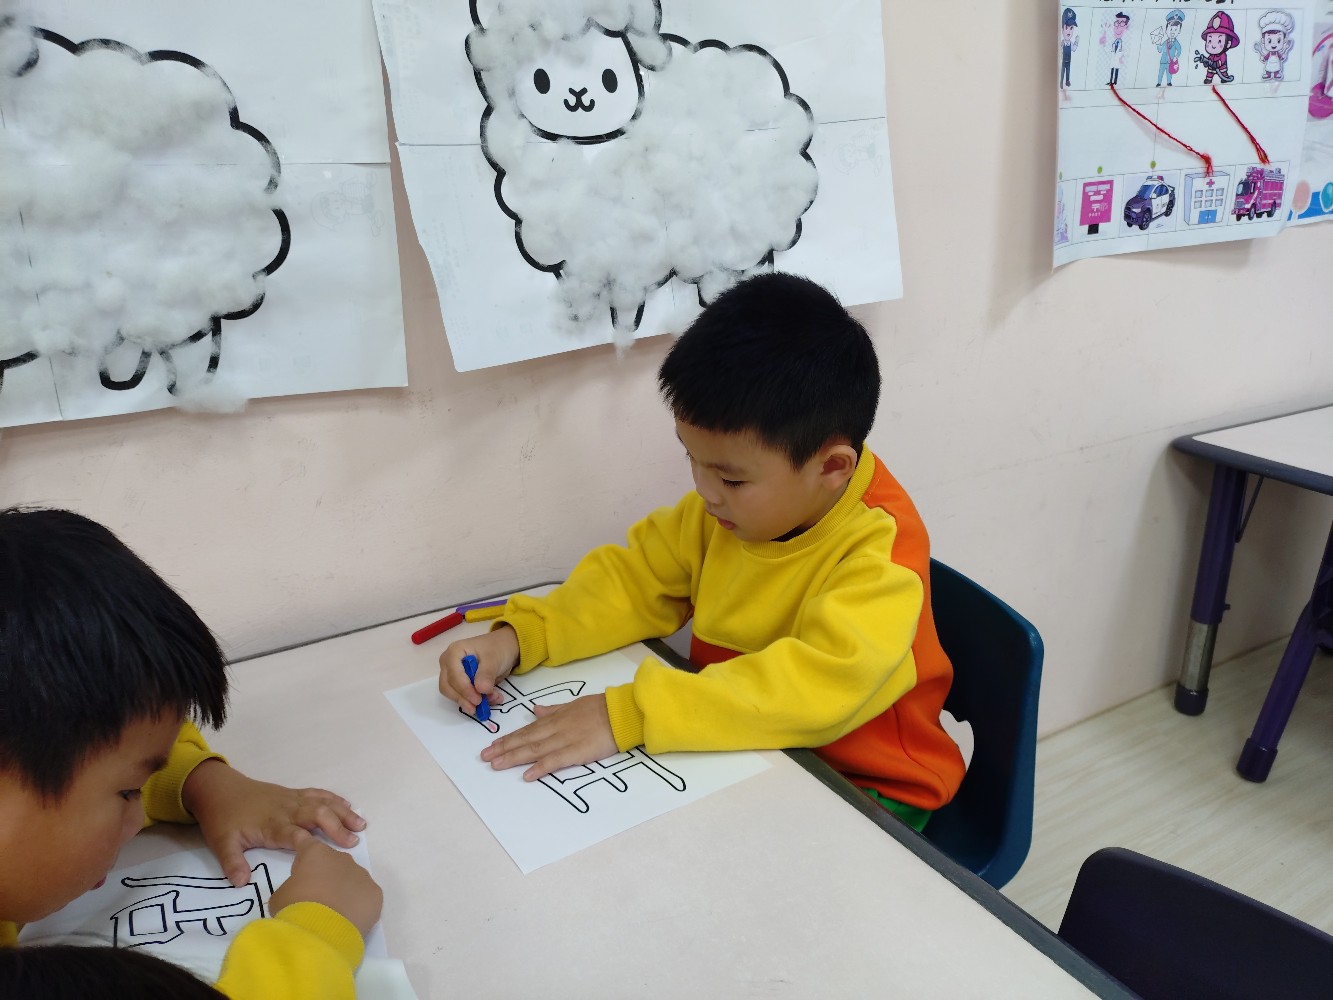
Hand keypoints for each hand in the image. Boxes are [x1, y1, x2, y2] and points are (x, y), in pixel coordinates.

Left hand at [182, 760, 366, 886]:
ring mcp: (291, 799)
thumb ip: (232, 862)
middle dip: (336, 825)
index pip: (294, 832)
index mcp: (270, 824)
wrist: (219, 789)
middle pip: (316, 813)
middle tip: (353, 840)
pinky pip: (317, 794)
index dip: (311, 840)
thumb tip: (242, 883)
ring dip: (342, 812)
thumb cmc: (222, 818)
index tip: (327, 853)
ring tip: (361, 824)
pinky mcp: (293, 794)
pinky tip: (347, 806)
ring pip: (321, 802)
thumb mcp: (221, 843)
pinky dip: (334, 799)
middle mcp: (286, 810)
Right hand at [268, 839, 382, 940]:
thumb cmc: (294, 909)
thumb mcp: (281, 894)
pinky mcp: (375, 894)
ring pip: (352, 880)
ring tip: (332, 912)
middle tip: (315, 899)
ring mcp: (362, 876)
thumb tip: (302, 891)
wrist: (320, 933)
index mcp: (317, 854)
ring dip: (343, 891)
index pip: (308, 844)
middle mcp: (343, 859)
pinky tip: (347, 919)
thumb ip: (293, 885)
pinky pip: (365, 897)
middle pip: (333, 863)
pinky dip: (357, 906)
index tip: (301, 868)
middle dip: (325, 877)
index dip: (303, 856)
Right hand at [439, 625, 518, 715]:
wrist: (504, 648)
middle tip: (479, 706)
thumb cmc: (497, 649)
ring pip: (453, 694)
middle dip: (463, 698)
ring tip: (491, 700)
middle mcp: (448, 664)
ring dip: (469, 702)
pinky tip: (490, 700)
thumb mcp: (494, 659)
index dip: (464, 689)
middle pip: (447, 686)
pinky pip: (462, 696)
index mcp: (454, 652)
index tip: (478, 700)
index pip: (453, 675)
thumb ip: (487, 674)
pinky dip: (474, 701)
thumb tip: (481, 690)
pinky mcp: (459, 684)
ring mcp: (452, 674)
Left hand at [479, 693, 616, 780]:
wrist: (621, 712)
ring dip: (514, 757)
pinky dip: (540, 767)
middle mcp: (556, 728)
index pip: (527, 729)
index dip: (509, 738)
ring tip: (497, 764)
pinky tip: (527, 775)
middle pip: (526, 739)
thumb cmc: (601, 708)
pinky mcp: (578, 751)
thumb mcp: (574, 704)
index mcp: (556, 717)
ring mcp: (566, 739)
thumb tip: (535, 710)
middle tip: (485, 756)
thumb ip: (554, 709)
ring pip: (535, 749)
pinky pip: (555, 760)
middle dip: (504, 748)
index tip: (493, 745)